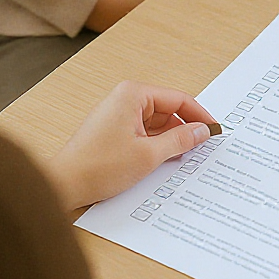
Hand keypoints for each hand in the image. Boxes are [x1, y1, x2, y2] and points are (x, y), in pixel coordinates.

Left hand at [48, 81, 215, 209]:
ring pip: (158, 124)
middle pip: (168, 110)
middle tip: (204, 147)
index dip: (199, 116)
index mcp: (133, 95)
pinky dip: (158, 145)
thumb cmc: (97, 166)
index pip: (178, 99)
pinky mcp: (115, 131)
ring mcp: (118, 115)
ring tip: (185, 157)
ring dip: (171, 140)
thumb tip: (202, 131)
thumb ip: (180, 140)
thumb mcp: (149, 155)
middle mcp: (125, 99)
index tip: (214, 130)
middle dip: (185, 129)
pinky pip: (145, 133)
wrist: (64, 184)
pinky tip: (166, 160)